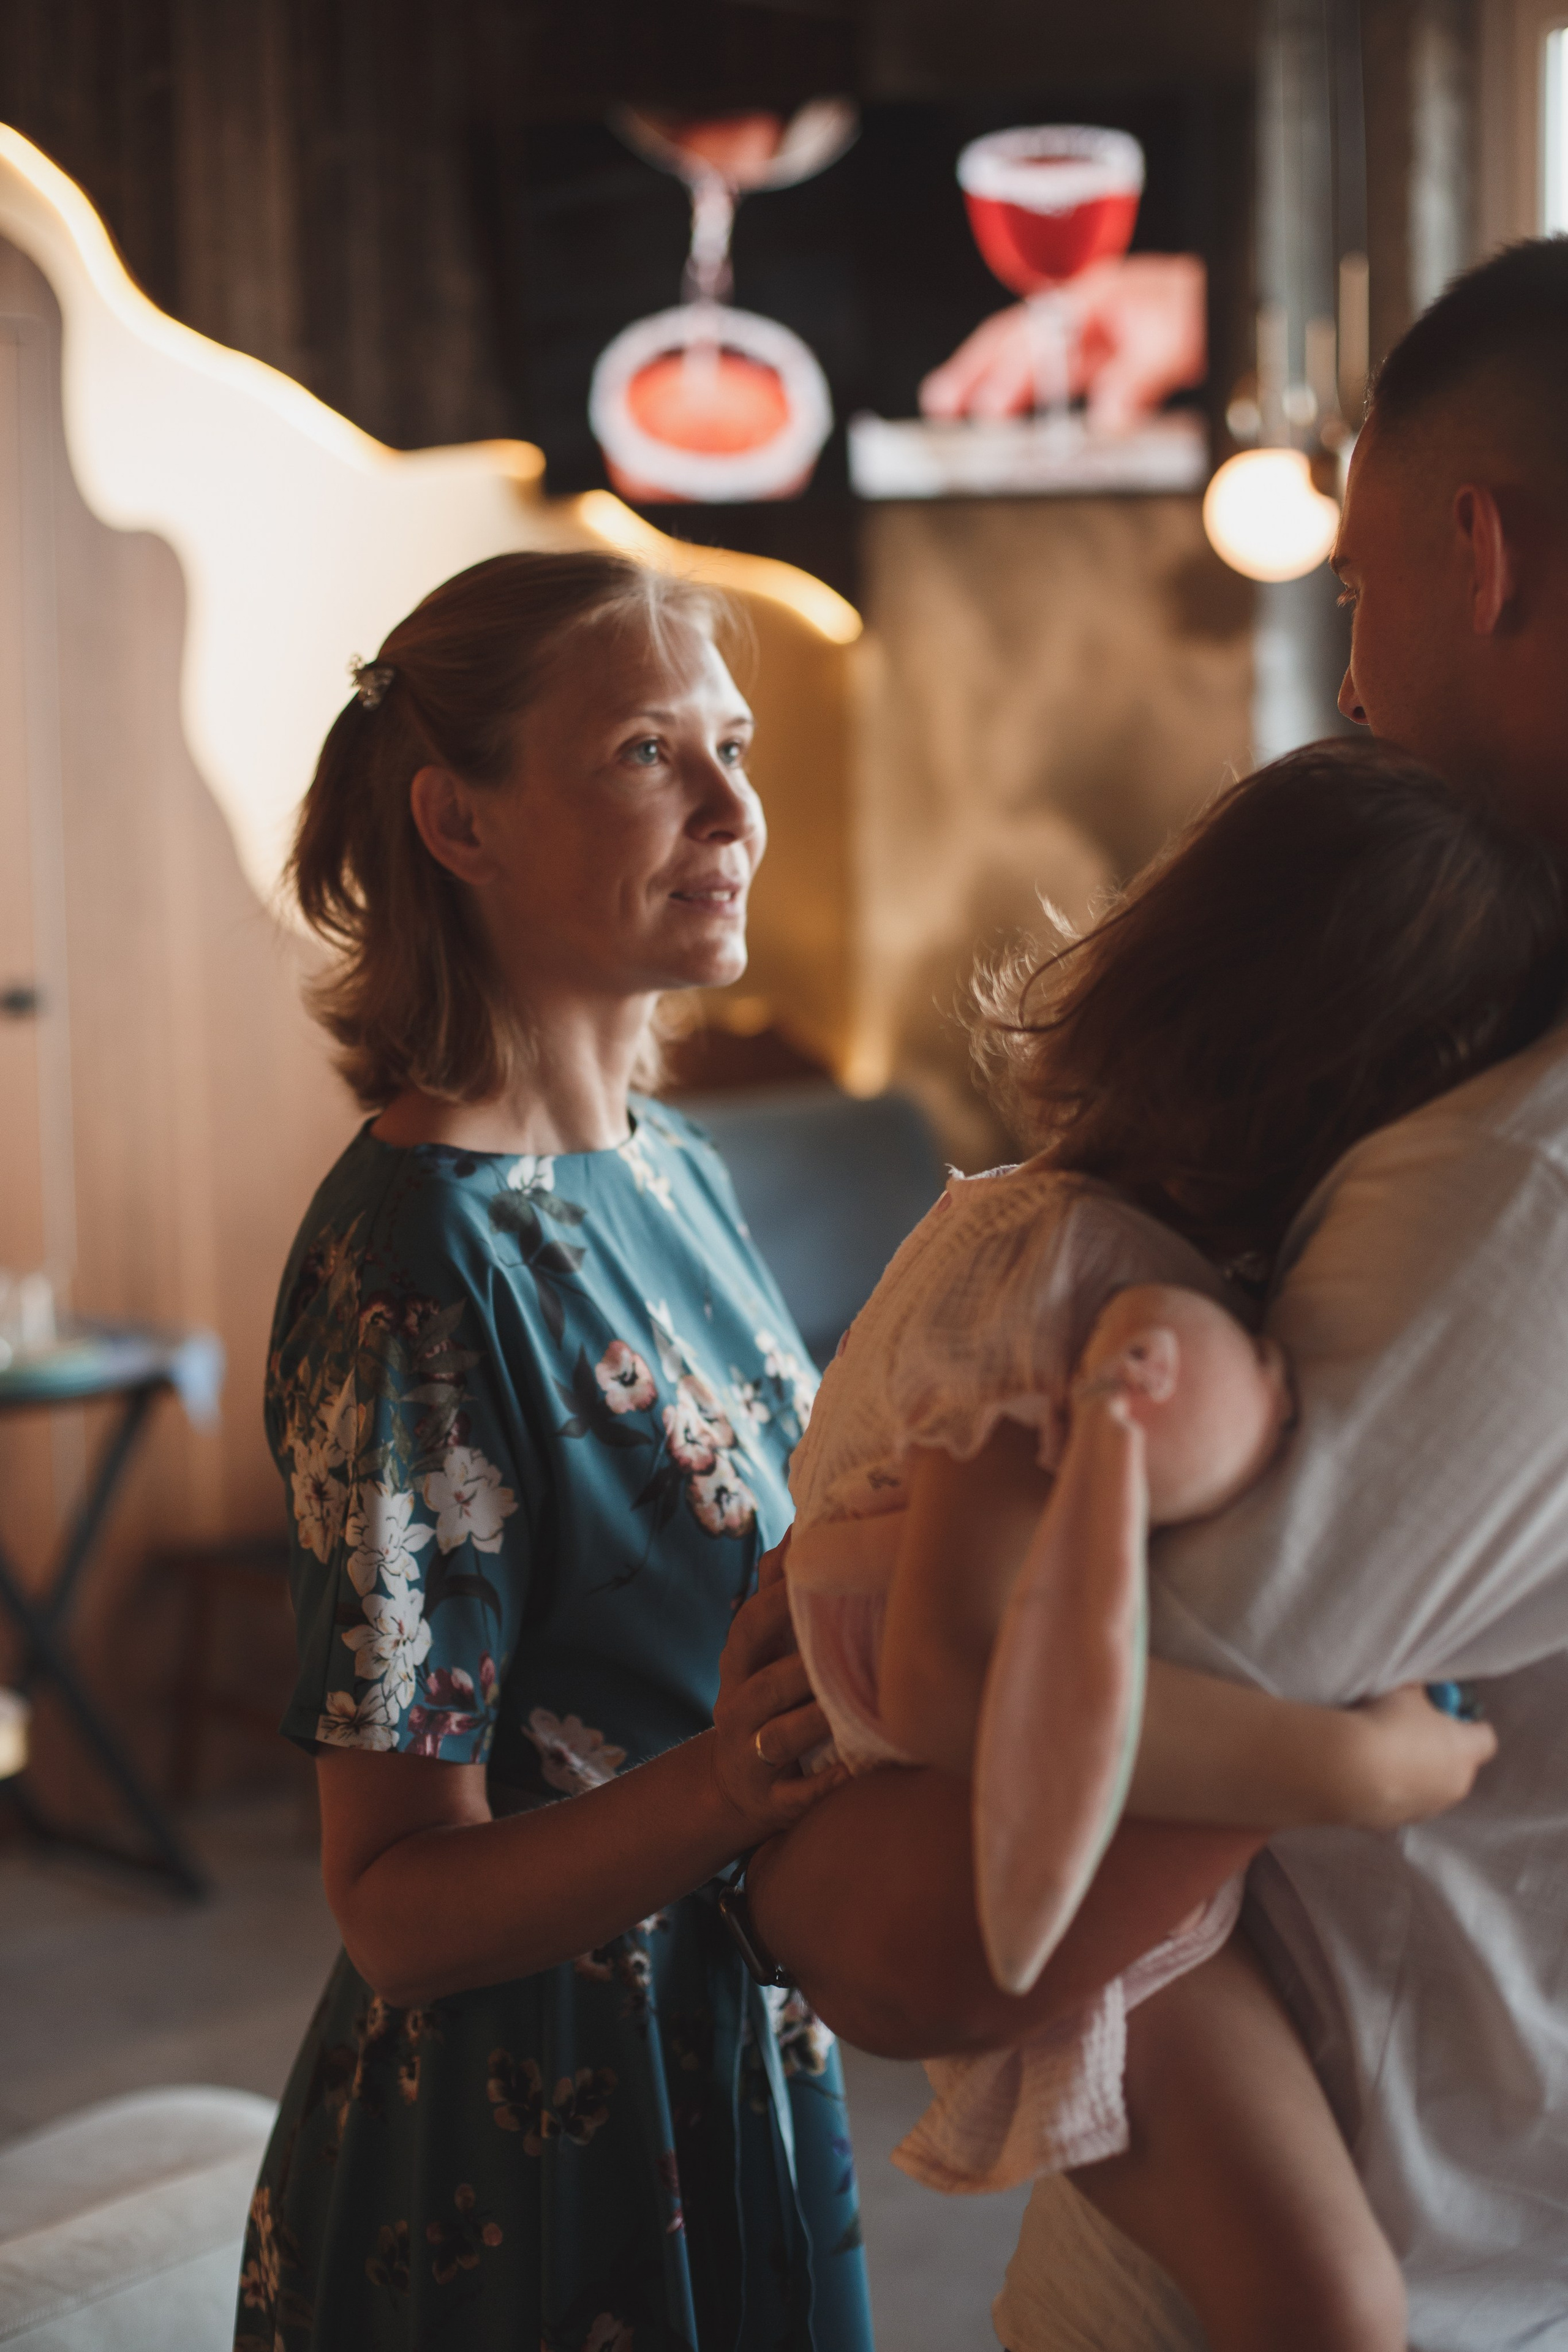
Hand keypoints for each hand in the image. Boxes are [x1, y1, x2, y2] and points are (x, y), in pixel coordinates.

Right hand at [710, 1577, 841, 1845]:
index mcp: (739, 1666)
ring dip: (814, 1722)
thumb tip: (802, 1522)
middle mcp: (736, 1710)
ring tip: (851, 1706)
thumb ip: (779, 1592)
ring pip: (779, 1739)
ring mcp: (750, 1758)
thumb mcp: (763, 1649)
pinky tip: (855, 1770)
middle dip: (796, 1666)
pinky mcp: (770, 1802)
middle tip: (842, 1646)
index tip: (816, 1574)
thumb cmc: (767, 1697)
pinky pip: (796, 1796)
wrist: (736, 1785)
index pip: (749, 1628)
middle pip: (761, 1684)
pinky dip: (824, 1784)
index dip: (777, 1603)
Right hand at [919, 253, 1205, 432]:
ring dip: (989, 382)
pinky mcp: (1099, 357)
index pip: (1038, 335)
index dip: (1008, 373)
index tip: (986, 408)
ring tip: (951, 406)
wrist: (1232, 306)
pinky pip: (1050, 376)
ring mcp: (1089, 334)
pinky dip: (1022, 393)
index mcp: (1097, 296)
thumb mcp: (1178, 341)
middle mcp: (1085, 312)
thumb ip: (1139, 377)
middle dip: (975, 370)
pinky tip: (1003, 412)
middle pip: (1016, 339)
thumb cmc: (1205, 309)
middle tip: (941, 403)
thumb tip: (1105, 413)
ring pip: (1027, 358)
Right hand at [1343, 1683, 1497, 1830]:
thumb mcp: (1407, 1691)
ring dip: (1414, 1772)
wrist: (1347, 1768)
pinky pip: (1400, 1802)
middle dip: (1439, 1749)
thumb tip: (1419, 1692)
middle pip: (1458, 1766)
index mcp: (1464, 1752)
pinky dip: (1390, 1788)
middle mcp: (1454, 1786)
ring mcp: (1427, 1809)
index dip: (1469, 1725)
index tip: (1447, 1713)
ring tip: (1382, 1752)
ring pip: (1430, 1787)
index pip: (1486, 1739)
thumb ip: (1421, 1694)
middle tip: (1410, 1729)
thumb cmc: (1386, 1723)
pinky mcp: (1397, 1823)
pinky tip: (1366, 1772)